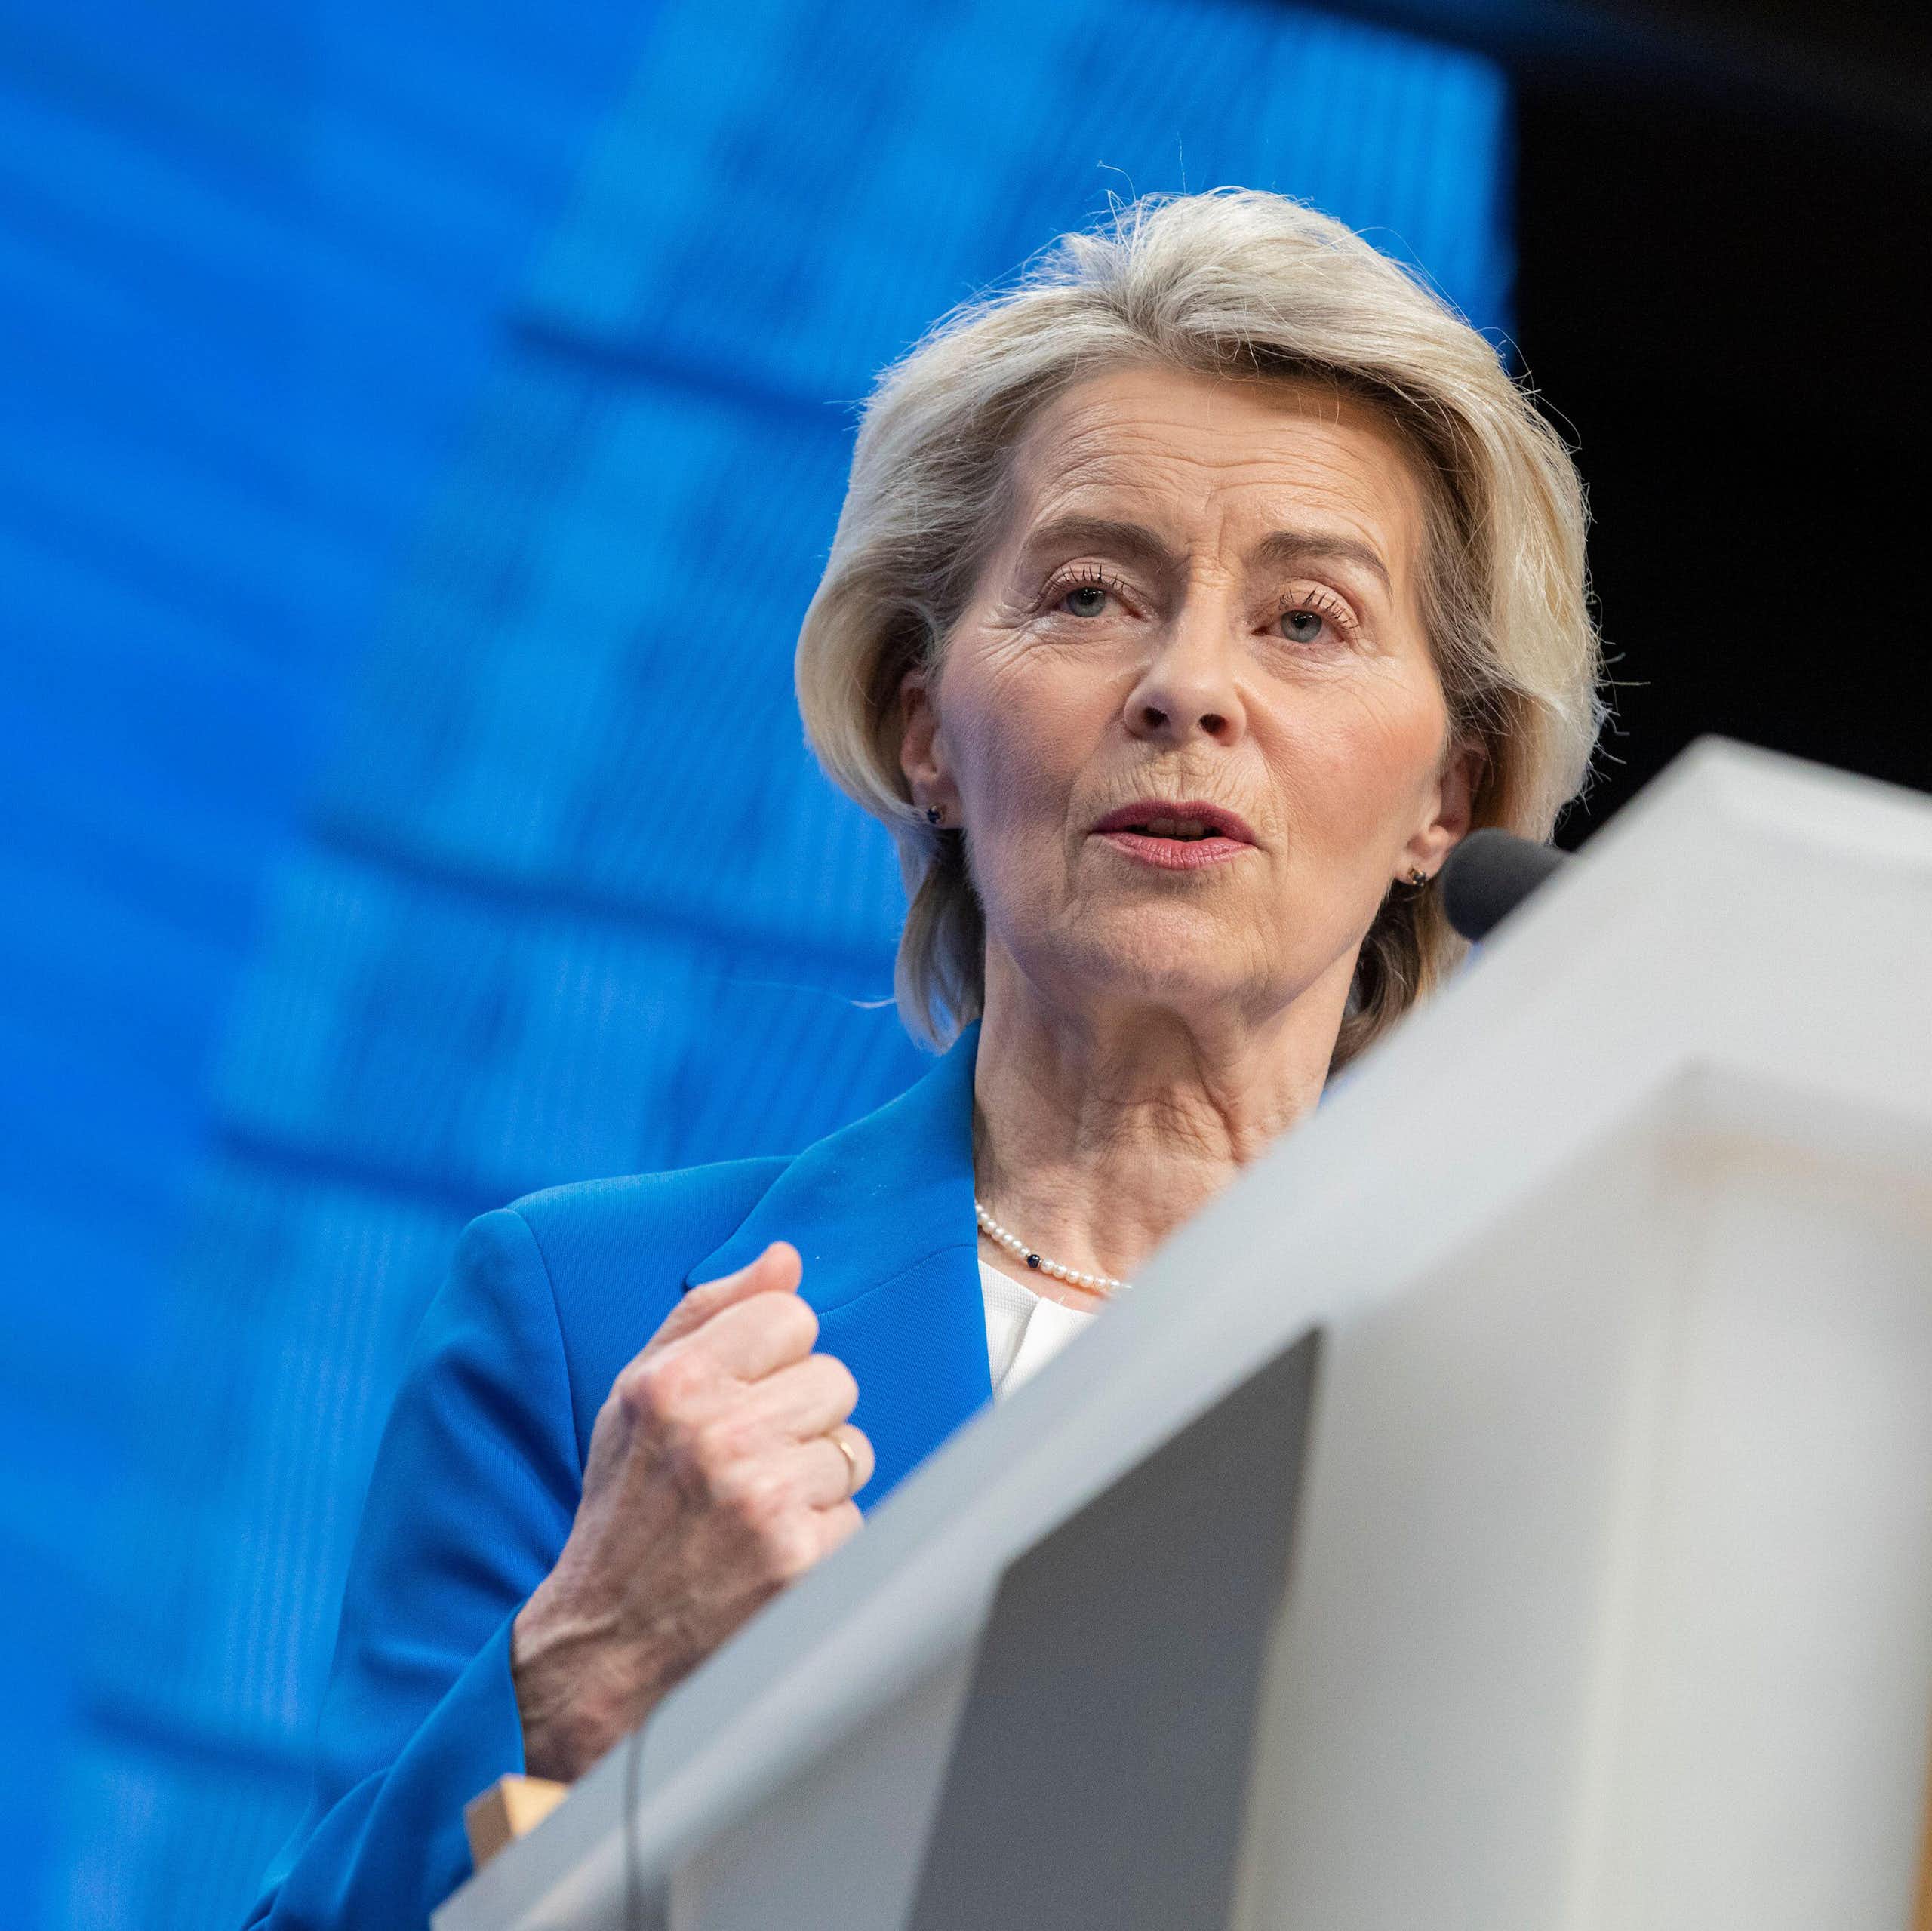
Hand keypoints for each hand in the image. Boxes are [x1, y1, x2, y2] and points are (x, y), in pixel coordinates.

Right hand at [510, 1241, 872, 1781]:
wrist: (607, 1642)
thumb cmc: (627, 1509)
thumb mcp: (638, 1396)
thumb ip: (709, 1313)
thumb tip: (784, 1258)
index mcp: (675, 1383)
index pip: (791, 1315)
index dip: (776, 1357)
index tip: (745, 1394)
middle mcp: (720, 1435)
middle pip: (835, 1377)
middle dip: (802, 1416)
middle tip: (749, 1461)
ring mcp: (764, 1500)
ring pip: (852, 1446)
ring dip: (816, 1477)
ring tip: (757, 1508)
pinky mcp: (802, 1559)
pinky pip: (856, 1512)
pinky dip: (824, 1533)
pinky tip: (772, 1549)